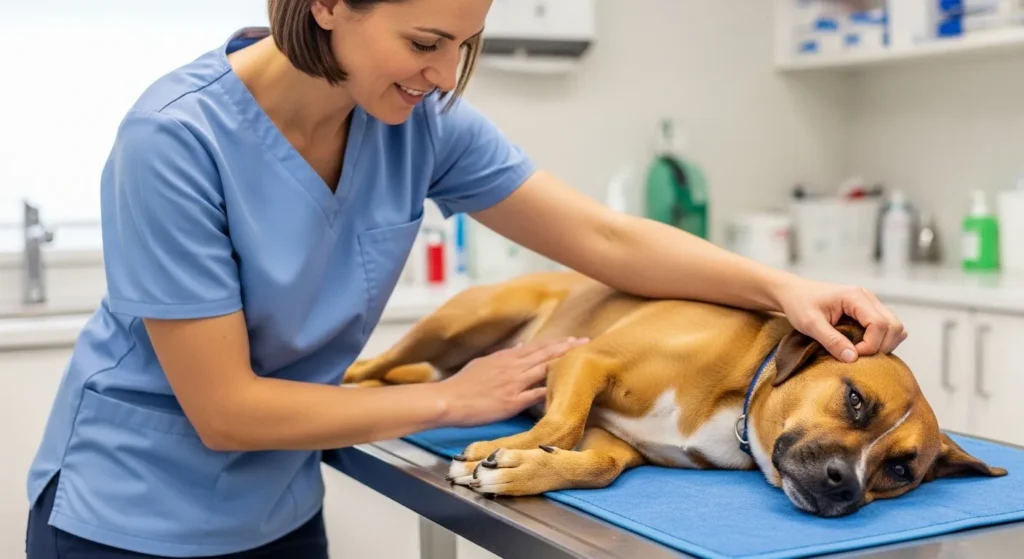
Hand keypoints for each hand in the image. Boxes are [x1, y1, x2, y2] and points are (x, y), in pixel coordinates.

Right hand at [437, 337, 588, 426]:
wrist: (448, 399)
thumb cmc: (462, 384)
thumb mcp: (483, 363)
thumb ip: (503, 356)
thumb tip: (521, 347)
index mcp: (505, 358)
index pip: (536, 347)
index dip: (556, 343)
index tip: (573, 339)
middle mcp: (512, 368)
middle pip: (545, 354)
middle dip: (567, 347)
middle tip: (586, 342)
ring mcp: (513, 384)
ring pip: (544, 369)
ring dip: (563, 362)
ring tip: (582, 358)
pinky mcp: (512, 402)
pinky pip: (536, 394)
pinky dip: (552, 390)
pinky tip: (567, 387)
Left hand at [774, 277, 905, 362]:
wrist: (793, 292)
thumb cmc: (799, 304)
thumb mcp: (810, 324)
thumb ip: (832, 341)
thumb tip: (853, 359)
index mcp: (855, 296)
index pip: (879, 324)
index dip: (870, 345)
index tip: (852, 355)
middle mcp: (868, 297)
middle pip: (894, 326)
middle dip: (880, 346)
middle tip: (857, 355)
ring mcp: (870, 302)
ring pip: (895, 327)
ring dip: (885, 343)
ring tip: (861, 351)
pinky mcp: (868, 310)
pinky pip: (888, 326)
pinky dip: (882, 339)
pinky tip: (863, 345)